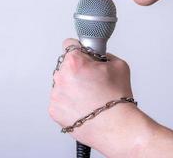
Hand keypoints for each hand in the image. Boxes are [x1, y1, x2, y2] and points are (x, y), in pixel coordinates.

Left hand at [49, 38, 155, 156]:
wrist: (117, 128)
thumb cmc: (118, 100)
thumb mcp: (119, 65)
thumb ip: (103, 55)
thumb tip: (96, 55)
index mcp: (74, 62)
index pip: (69, 44)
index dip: (79, 50)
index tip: (82, 56)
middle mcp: (61, 76)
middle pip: (65, 66)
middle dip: (76, 71)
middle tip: (90, 81)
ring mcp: (55, 94)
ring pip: (61, 84)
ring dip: (70, 87)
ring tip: (88, 97)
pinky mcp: (54, 110)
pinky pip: (59, 100)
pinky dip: (68, 103)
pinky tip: (82, 107)